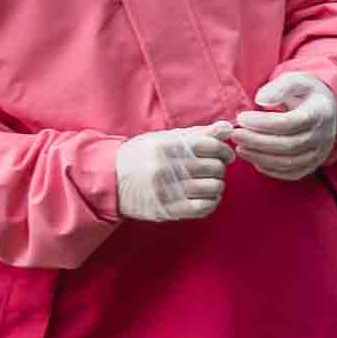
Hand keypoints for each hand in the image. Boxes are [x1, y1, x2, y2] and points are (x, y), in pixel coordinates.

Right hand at [114, 125, 235, 222]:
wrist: (108, 179)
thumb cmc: (142, 155)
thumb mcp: (165, 138)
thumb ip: (198, 133)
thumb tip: (228, 127)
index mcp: (166, 146)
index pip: (211, 146)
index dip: (224, 151)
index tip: (225, 155)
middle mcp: (166, 167)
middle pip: (214, 167)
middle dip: (220, 167)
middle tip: (214, 168)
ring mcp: (166, 190)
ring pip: (212, 187)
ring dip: (217, 185)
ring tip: (210, 182)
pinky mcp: (167, 209)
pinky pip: (203, 207)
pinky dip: (212, 202)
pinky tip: (207, 197)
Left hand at [232, 71, 336, 179]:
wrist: (328, 109)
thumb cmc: (306, 93)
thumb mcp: (296, 80)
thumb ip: (279, 88)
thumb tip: (260, 100)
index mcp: (319, 113)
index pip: (289, 123)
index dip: (262, 123)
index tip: (241, 118)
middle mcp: (322, 136)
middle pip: (288, 145)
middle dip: (257, 141)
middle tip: (235, 134)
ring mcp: (320, 153)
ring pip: (289, 162)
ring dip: (260, 157)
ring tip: (240, 148)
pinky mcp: (313, 164)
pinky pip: (291, 173)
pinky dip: (270, 169)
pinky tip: (254, 159)